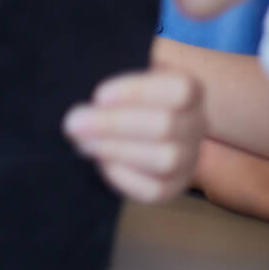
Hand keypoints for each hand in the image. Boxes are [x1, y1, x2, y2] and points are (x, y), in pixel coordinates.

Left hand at [63, 68, 203, 202]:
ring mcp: (188, 160)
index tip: (98, 96)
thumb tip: (80, 111)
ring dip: (116, 150)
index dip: (136, 93)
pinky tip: (101, 161)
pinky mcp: (172, 187)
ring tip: (82, 142)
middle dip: (114, 125)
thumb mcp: (122, 79)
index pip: (178, 91)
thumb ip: (107, 88)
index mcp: (188, 92)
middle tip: (73, 123)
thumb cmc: (126, 97)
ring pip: (164, 160)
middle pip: (166, 127)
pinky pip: (154, 190)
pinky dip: (124, 176)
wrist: (138, 126)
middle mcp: (195, 126)